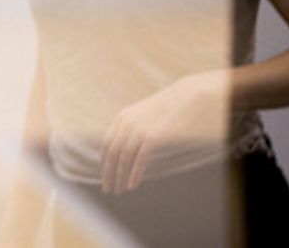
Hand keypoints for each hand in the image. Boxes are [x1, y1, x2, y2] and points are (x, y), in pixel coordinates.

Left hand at [100, 72, 223, 192]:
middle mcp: (126, 124)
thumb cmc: (165, 109)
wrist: (184, 98)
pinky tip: (132, 186)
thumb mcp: (142, 115)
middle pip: (112, 153)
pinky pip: (139, 160)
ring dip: (120, 177)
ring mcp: (138, 130)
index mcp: (121, 118)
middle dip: (108, 173)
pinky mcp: (152, 138)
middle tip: (108, 188)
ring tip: (119, 190)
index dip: (104, 161)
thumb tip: (125, 148)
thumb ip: (132, 128)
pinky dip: (134, 174)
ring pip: (124, 159)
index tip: (104, 174)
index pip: (107, 143)